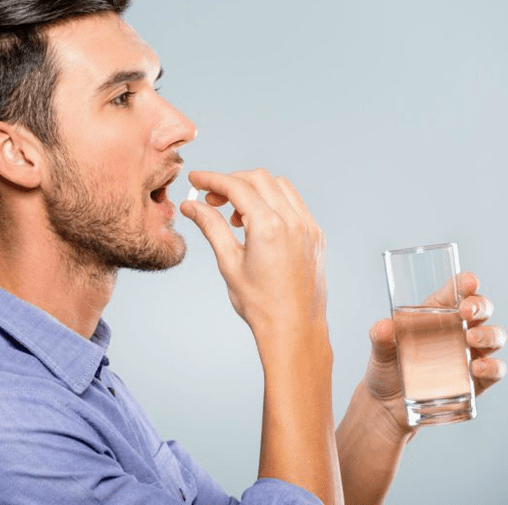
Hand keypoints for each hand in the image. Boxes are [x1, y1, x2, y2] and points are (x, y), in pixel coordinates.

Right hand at [180, 169, 326, 338]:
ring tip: (235, 216)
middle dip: (232, 182)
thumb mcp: (229, 263)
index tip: (195, 180)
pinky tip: (259, 223)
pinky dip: (273, 202)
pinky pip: (294, 203)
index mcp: (268, 227)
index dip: (212, 179)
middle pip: (259, 179)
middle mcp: (293, 221)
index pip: (237, 186)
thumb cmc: (260, 304)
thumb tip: (191, 205)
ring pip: (280, 186)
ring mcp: (308, 226)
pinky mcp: (316, 235)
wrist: (294, 329)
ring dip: (254, 190)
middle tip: (211, 199)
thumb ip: (211, 227)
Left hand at [364, 272, 506, 433]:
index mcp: (438, 313)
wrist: (387, 407)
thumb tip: (385, 327)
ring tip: (471, 338)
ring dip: (488, 335)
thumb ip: (380, 336)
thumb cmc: (387, 368)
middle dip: (480, 305)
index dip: (466, 282)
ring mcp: (471, 354)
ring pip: (495, 336)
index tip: (468, 281)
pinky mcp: (476, 381)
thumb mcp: (379, 349)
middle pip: (483, 308)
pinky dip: (492, 367)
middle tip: (466, 311)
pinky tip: (477, 367)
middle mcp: (459, 329)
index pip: (457, 290)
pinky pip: (495, 370)